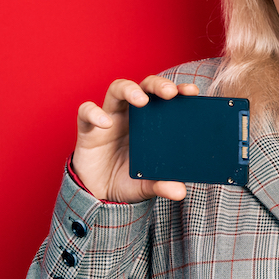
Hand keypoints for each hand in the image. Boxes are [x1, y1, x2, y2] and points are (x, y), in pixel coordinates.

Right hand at [72, 77, 199, 201]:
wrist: (99, 194)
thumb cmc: (128, 180)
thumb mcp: (148, 185)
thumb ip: (163, 185)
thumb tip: (180, 192)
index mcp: (151, 123)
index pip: (165, 99)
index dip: (178, 90)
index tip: (192, 92)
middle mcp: (132, 115)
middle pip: (144, 87)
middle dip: (157, 85)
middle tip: (169, 93)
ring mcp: (109, 118)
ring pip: (117, 89)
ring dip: (129, 89)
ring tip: (141, 100)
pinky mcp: (88, 129)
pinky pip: (86, 112)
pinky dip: (94, 113)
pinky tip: (105, 123)